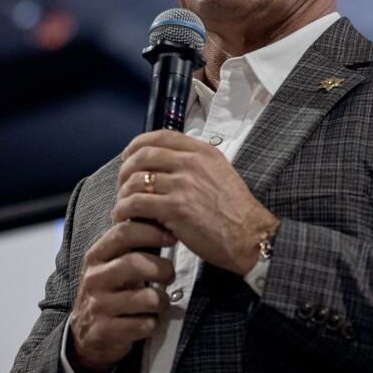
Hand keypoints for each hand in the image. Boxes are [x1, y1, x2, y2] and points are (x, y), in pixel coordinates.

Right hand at [67, 221, 175, 372]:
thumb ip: (131, 241)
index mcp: (96, 256)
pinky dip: (153, 323)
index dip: (152, 231)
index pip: (123, 232)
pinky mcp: (105, 331)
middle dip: (163, 269)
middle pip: (135, 263)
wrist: (86, 334)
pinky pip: (144, 324)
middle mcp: (94, 278)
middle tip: (170, 275)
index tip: (173, 237)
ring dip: (162, 301)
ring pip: (146, 298)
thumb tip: (157, 210)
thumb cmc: (111, 290)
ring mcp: (98, 306)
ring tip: (160, 302)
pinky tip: (147, 321)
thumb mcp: (113, 263)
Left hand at [114, 130, 278, 275]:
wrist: (250, 236)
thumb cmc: (237, 212)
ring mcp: (183, 185)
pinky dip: (124, 211)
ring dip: (123, 195)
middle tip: (122, 186)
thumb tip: (168, 166)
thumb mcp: (221, 174)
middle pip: (143, 156)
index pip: (161, 136)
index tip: (129, 156)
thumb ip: (196, 165)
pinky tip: (125, 219)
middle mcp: (192, 163)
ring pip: (135, 181)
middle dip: (125, 171)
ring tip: (123, 207)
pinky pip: (136, 204)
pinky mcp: (175, 208)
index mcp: (203, 152)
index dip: (138, 145)